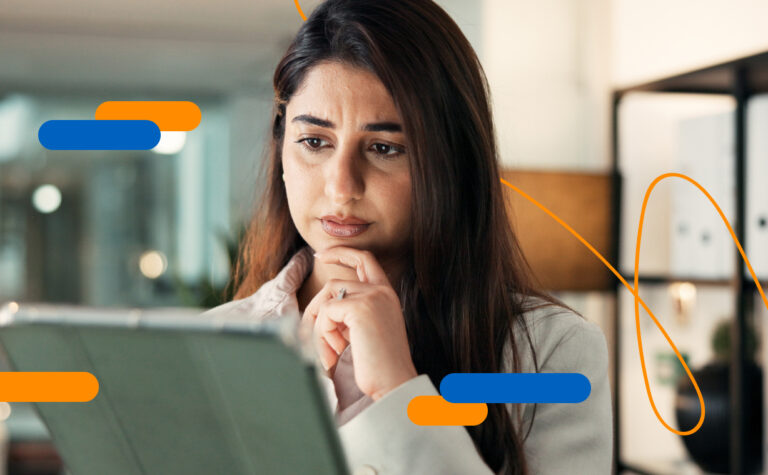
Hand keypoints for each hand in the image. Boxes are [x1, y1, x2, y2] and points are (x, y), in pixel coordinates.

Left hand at [299, 246, 417, 400]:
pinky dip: (321, 336)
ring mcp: (372, 298)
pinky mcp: (359, 309)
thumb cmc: (379, 367)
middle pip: (333, 284)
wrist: (394, 384)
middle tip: (313, 336)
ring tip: (329, 353)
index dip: (341, 253)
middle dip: (316, 310)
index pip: (364, 260)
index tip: (321, 254)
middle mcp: (381, 292)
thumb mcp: (364, 332)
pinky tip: (332, 356)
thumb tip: (319, 310)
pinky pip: (325, 314)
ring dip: (319, 328)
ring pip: (326, 300)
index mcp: (386, 295)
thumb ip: (349, 314)